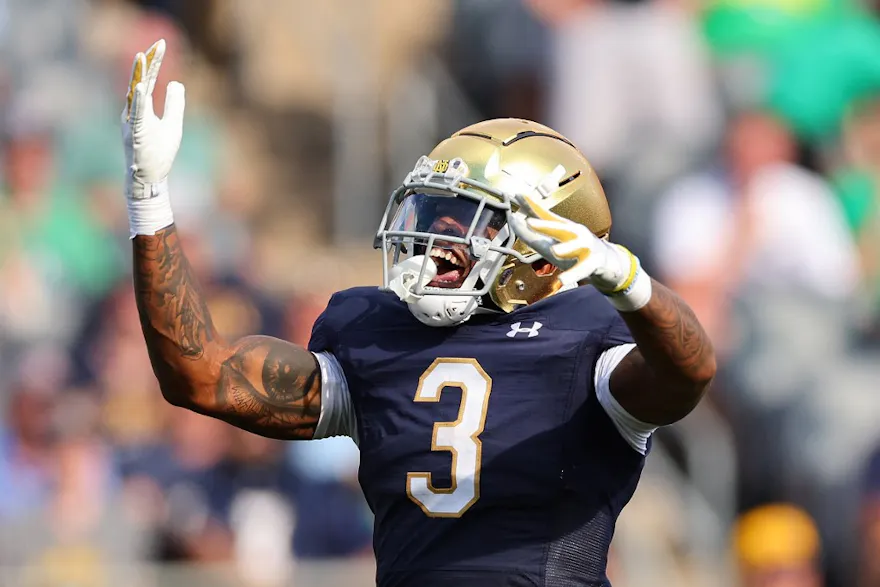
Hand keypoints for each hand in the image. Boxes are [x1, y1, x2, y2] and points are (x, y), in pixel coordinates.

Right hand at [121, 39, 184, 200]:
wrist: (150, 178)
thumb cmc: (159, 153)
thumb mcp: (173, 125)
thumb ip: (174, 104)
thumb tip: (176, 82)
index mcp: (142, 109)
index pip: (148, 80)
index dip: (155, 62)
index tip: (161, 44)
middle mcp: (133, 112)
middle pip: (141, 82)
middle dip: (149, 63)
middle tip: (158, 45)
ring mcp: (132, 123)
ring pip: (134, 95)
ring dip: (138, 76)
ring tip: (142, 57)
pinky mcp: (134, 135)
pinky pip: (135, 117)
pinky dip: (137, 103)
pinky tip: (140, 89)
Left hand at [509, 193, 651, 309]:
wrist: (607, 263)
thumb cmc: (576, 252)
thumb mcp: (551, 244)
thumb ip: (531, 236)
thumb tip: (513, 223)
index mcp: (564, 228)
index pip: (546, 215)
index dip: (533, 207)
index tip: (518, 196)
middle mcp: (575, 233)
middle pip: (560, 227)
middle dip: (545, 225)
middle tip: (529, 222)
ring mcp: (586, 247)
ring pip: (576, 246)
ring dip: (566, 248)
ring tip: (555, 251)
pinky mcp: (593, 262)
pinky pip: (582, 269)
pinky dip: (573, 275)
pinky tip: (562, 280)